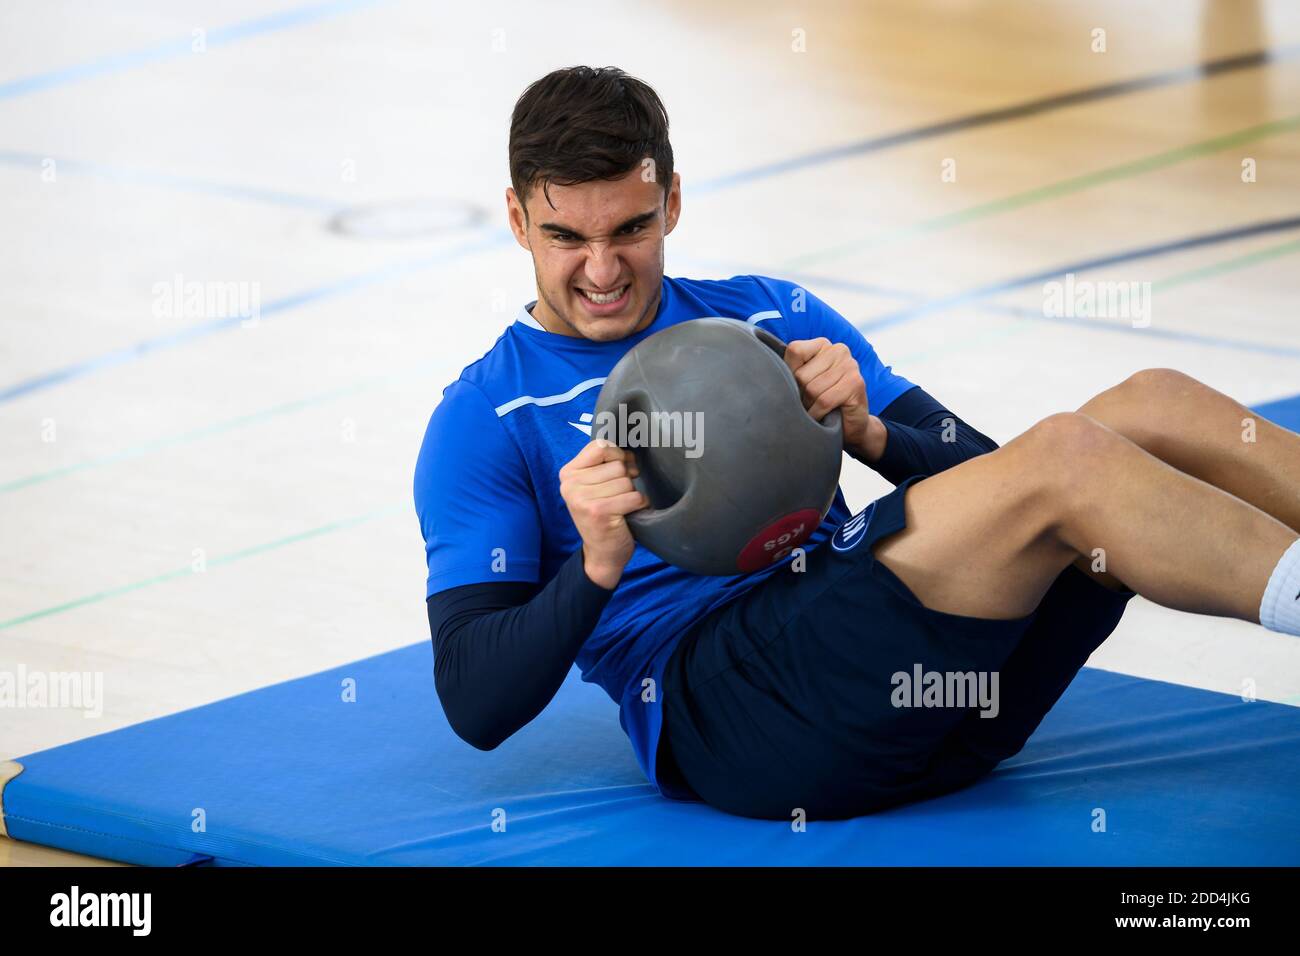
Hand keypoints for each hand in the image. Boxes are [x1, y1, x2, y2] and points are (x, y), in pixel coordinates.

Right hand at [559, 439, 647, 588]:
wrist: (601, 553)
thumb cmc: (603, 513)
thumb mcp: (596, 484)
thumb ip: (605, 463)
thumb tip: (631, 450)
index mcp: (568, 473)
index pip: (601, 446)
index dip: (617, 455)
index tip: (619, 470)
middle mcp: (570, 485)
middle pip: (617, 464)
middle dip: (626, 479)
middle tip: (619, 495)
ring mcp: (582, 499)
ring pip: (626, 481)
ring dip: (631, 494)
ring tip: (621, 507)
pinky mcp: (599, 512)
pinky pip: (634, 496)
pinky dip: (638, 505)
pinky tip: (627, 514)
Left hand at [783, 337, 879, 459]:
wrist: (851, 425)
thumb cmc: (822, 403)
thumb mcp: (805, 381)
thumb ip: (791, 370)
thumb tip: (766, 370)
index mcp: (823, 344)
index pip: (794, 351)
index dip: (790, 373)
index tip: (799, 387)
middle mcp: (838, 350)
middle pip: (802, 374)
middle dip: (801, 395)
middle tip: (810, 403)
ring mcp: (850, 365)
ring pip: (812, 389)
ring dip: (810, 407)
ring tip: (817, 409)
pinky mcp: (855, 383)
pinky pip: (824, 401)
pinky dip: (818, 414)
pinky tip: (823, 417)